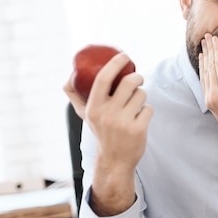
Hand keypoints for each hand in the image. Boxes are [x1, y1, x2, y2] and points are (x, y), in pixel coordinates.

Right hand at [64, 52, 153, 214]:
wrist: (114, 161)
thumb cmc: (101, 132)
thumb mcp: (86, 116)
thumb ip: (75, 96)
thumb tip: (68, 78)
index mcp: (93, 108)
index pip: (103, 79)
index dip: (115, 64)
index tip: (124, 56)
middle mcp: (107, 114)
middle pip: (129, 82)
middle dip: (137, 77)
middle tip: (138, 79)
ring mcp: (123, 122)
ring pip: (141, 94)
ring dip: (141, 97)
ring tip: (135, 105)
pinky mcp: (138, 129)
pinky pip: (149, 108)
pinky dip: (147, 111)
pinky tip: (140, 119)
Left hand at [199, 33, 217, 170]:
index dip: (216, 50)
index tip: (214, 38)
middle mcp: (215, 96)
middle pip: (209, 67)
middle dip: (208, 50)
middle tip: (206, 36)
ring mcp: (210, 100)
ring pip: (205, 74)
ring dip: (204, 58)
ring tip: (203, 45)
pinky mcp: (209, 103)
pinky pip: (204, 82)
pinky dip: (203, 69)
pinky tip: (203, 61)